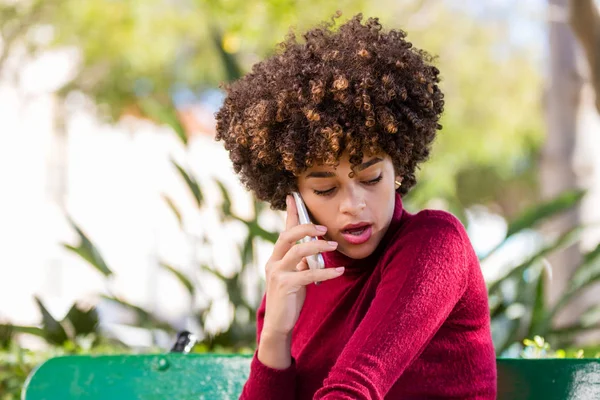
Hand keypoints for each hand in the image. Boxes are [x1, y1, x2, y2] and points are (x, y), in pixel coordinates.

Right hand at [262, 195, 344, 336]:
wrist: (278, 325)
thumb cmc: (289, 300)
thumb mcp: (295, 276)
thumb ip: (301, 262)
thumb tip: (314, 248)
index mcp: (276, 257)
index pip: (284, 230)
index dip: (290, 213)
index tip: (294, 196)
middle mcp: (273, 262)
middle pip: (287, 236)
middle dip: (305, 228)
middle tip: (323, 227)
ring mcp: (277, 274)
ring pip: (297, 252)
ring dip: (317, 246)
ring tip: (333, 245)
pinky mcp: (285, 286)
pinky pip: (308, 274)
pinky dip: (326, 272)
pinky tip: (339, 271)